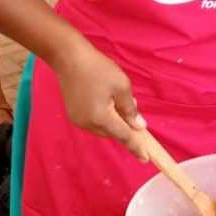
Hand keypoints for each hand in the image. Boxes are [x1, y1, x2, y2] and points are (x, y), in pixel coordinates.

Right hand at [54, 41, 147, 158]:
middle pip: (112, 132)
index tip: (146, 158)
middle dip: (124, 126)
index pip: (124, 137)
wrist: (69, 57)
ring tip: (118, 100)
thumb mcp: (121, 86)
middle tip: (133, 109)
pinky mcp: (73, 114)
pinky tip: (106, 100)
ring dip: (114, 120)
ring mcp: (78, 120)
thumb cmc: (98, 69)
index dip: (136, 147)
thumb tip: (138, 126)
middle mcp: (87, 124)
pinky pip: (93, 121)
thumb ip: (130, 109)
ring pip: (103, 127)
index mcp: (101, 118)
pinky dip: (103, 116)